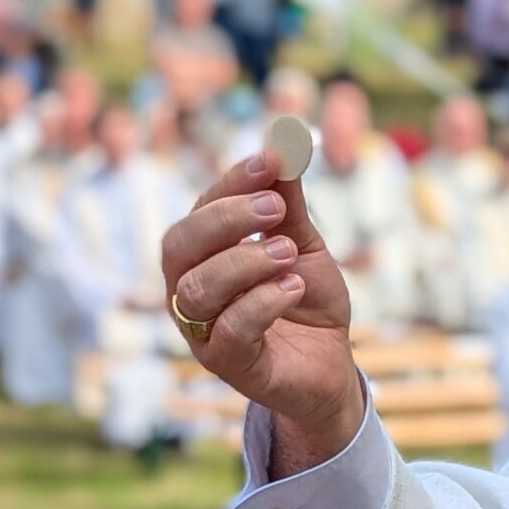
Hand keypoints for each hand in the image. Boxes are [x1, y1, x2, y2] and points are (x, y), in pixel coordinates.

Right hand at [160, 148, 362, 470]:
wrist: (331, 363)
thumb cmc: (305, 300)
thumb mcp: (302, 243)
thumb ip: (288, 202)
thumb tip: (285, 142)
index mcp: (202, 254)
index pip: (200, 209)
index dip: (231, 182)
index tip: (270, 160)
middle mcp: (189, 289)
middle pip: (177, 245)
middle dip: (225, 219)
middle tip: (275, 207)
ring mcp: (202, 330)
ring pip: (196, 289)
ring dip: (246, 262)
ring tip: (290, 255)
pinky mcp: (227, 365)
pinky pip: (229, 331)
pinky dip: (263, 302)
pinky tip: (294, 288)